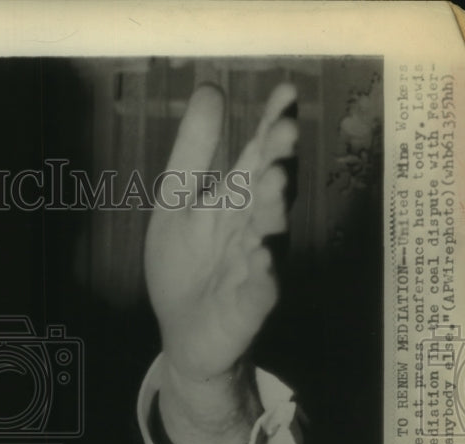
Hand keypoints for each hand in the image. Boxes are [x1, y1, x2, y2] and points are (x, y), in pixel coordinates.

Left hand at [144, 82, 297, 443]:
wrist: (184, 334)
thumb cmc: (187, 266)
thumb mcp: (178, 203)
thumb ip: (194, 152)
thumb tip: (211, 87)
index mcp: (238, 200)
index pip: (258, 155)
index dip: (272, 124)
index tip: (286, 91)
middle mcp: (254, 228)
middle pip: (267, 190)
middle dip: (276, 161)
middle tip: (284, 132)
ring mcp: (255, 268)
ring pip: (268, 235)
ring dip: (272, 210)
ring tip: (273, 181)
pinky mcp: (248, 308)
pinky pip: (259, 290)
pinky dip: (262, 274)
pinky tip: (261, 256)